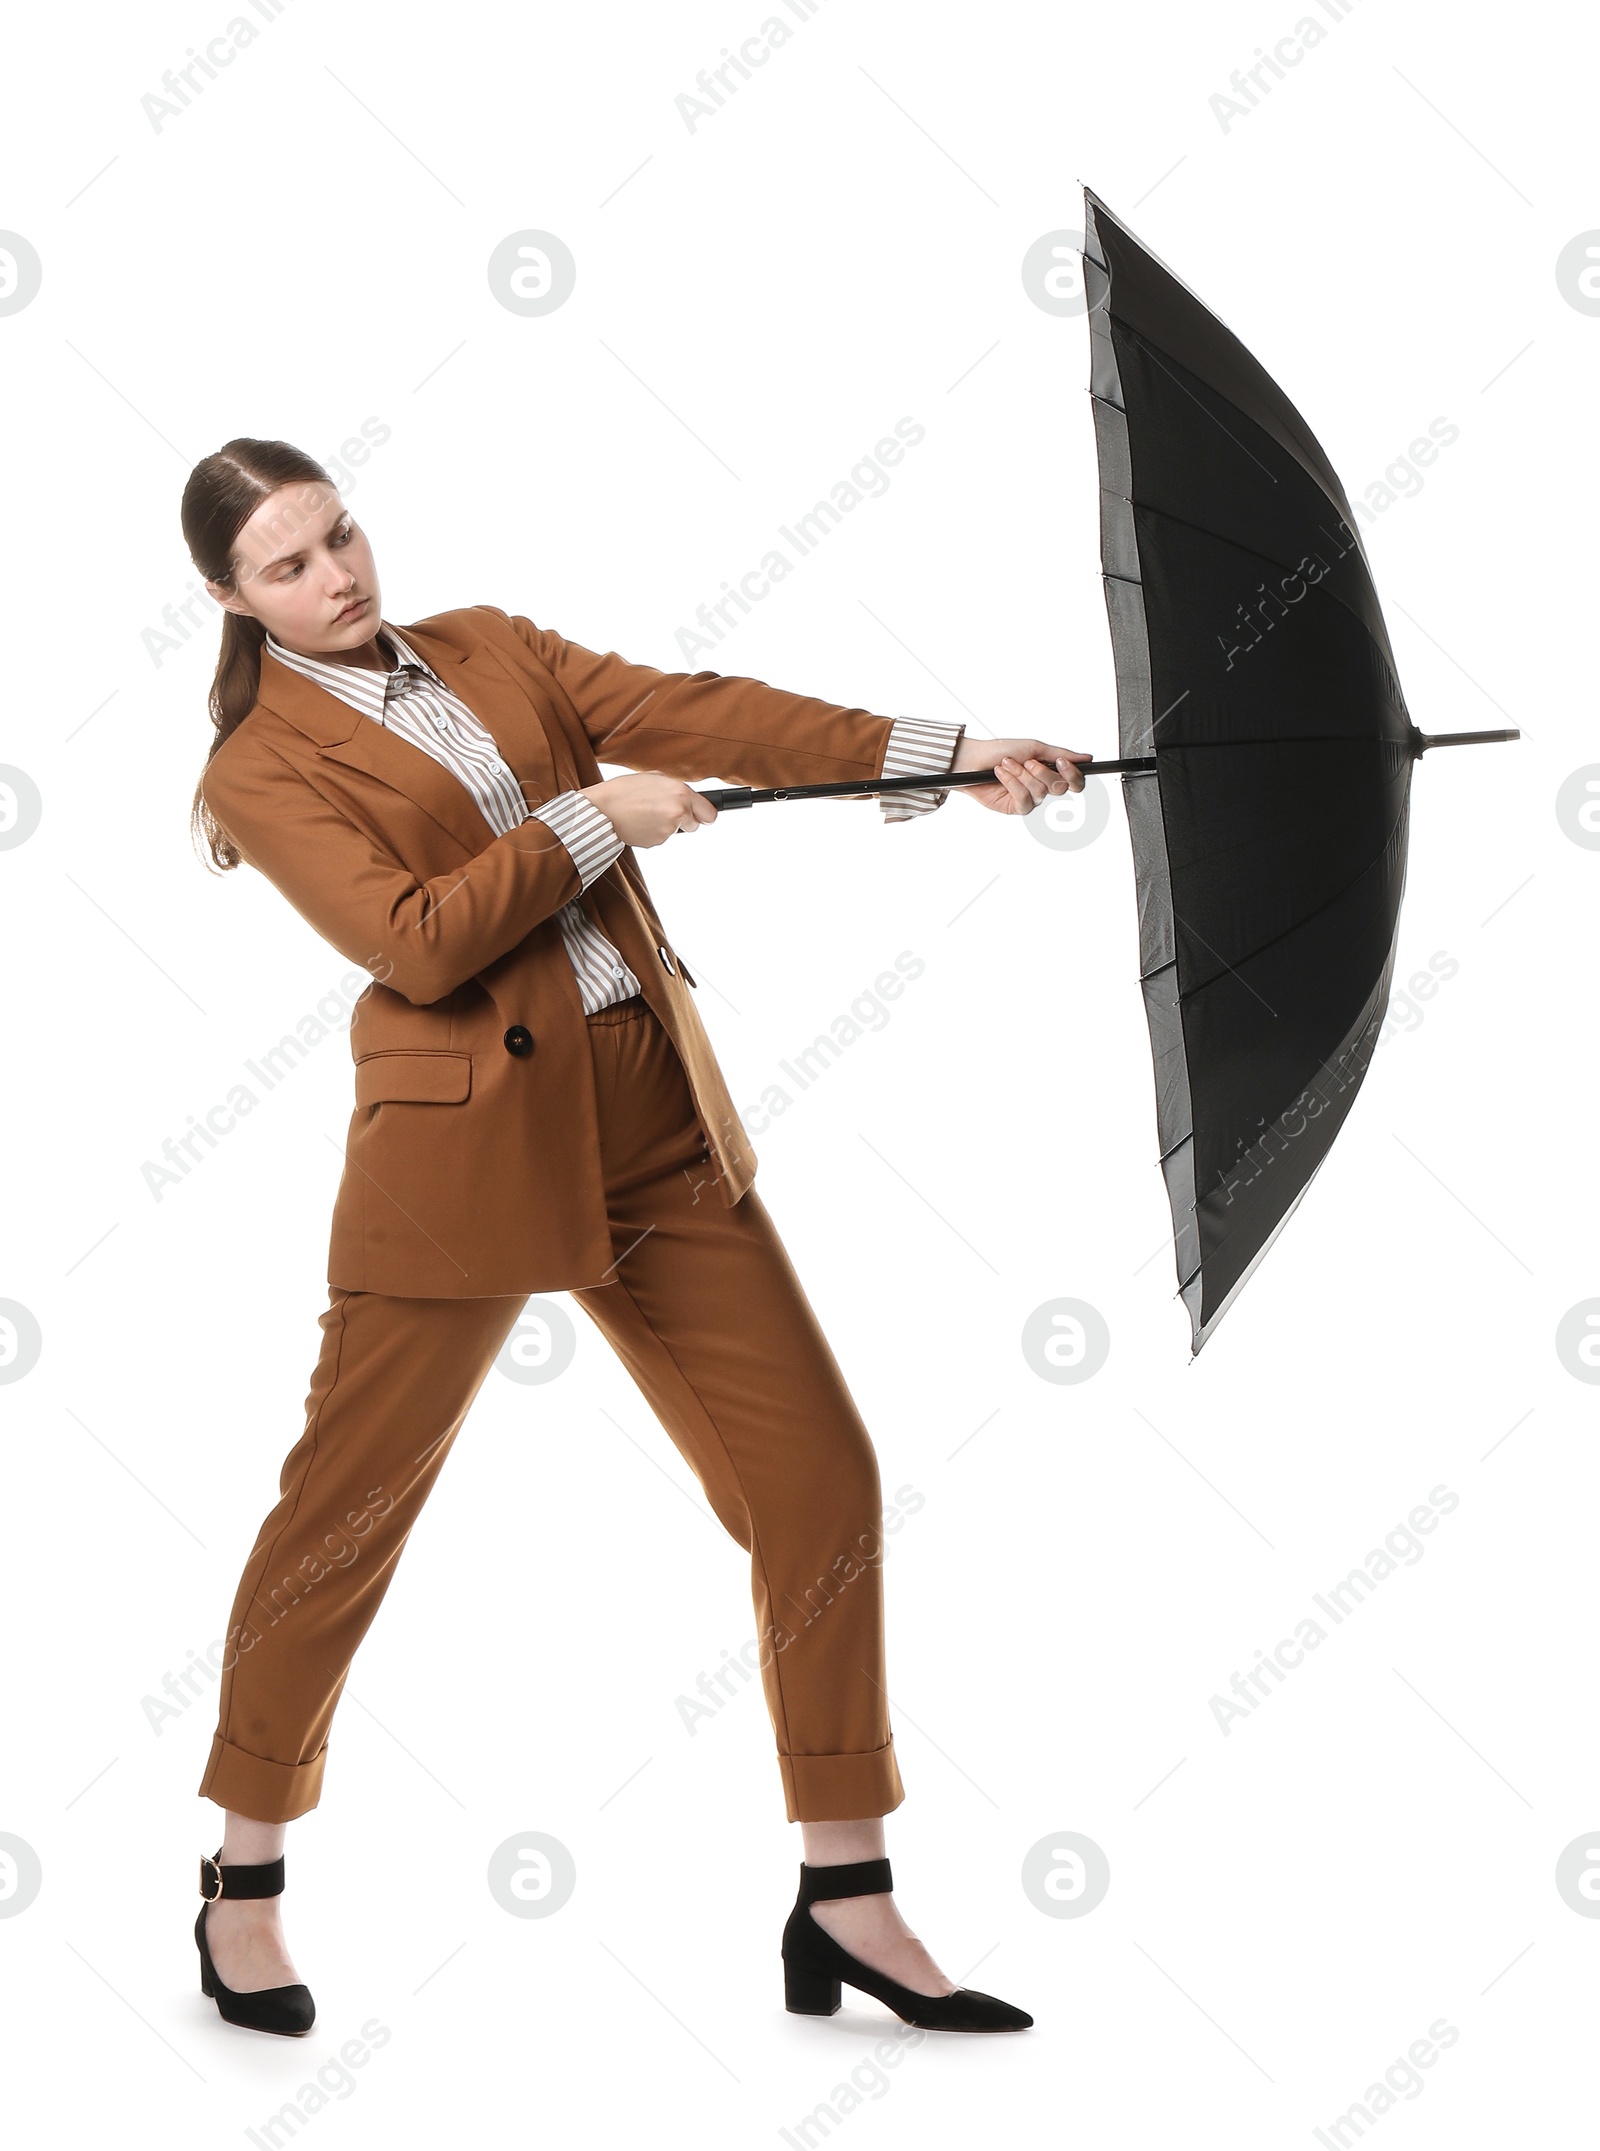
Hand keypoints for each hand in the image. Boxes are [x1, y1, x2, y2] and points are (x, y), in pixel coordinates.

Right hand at [579, 772, 717, 847]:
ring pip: (676, 831)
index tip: (701, 815)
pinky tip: (640, 822)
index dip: (704, 814)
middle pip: (695, 825)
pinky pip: (662, 837)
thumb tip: (689, 799)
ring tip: (646, 813)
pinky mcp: (657, 841)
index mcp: (681, 793)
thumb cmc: (624, 790)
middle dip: (685, 820)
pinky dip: (654, 832)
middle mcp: (678, 812)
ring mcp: (668, 830)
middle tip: (666, 812)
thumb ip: (676, 789)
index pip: (710, 813)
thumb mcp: (655, 778)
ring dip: (666, 825)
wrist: (602, 810)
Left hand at [951, 737, 1089, 814]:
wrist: (974, 759)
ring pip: (1040, 791)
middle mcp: (1043, 786)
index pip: (1075, 781)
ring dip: (1022, 775)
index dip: (1073, 774)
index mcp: (1051, 771)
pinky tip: (1000, 774)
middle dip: (1043, 773)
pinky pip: (1024, 800)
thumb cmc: (1002, 750)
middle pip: (1060, 787)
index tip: (1061, 762)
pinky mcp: (1016, 808)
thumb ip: (1060, 754)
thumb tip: (1087, 758)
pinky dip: (1012, 783)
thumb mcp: (1033, 748)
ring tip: (1007, 764)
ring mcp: (1030, 798)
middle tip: (1028, 762)